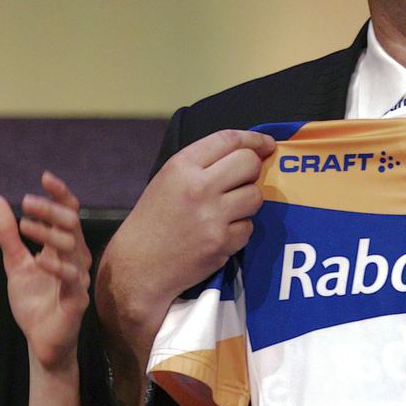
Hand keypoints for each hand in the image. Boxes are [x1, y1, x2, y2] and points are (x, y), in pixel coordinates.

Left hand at [0, 172, 90, 371]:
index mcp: (63, 247)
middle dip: (50, 210)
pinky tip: (39, 259)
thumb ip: (7, 235)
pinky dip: (56, 266)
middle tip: (25, 201)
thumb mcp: (15, 263)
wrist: (40, 342)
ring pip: (72, 247)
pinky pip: (71, 278)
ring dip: (48, 232)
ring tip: (24, 225)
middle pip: (71, 224)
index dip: (60, 194)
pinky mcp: (76, 300)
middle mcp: (75, 258)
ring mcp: (78, 278)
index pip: (69, 213)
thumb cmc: (35, 301)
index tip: (44, 177)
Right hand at [98, 129, 274, 334]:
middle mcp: (198, 186)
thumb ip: (201, 166)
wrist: (138, 266)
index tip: (266, 144)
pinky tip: (220, 234)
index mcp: (181, 166)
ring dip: (248, 202)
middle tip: (246, 180)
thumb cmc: (152, 221)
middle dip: (254, 170)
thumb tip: (244, 155)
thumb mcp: (167, 181)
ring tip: (229, 210)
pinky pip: (249, 228)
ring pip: (255, 196)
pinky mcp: (221, 242)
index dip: (254, 139)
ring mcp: (212, 216)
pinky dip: (240, 231)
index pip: (228, 139)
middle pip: (249, 164)